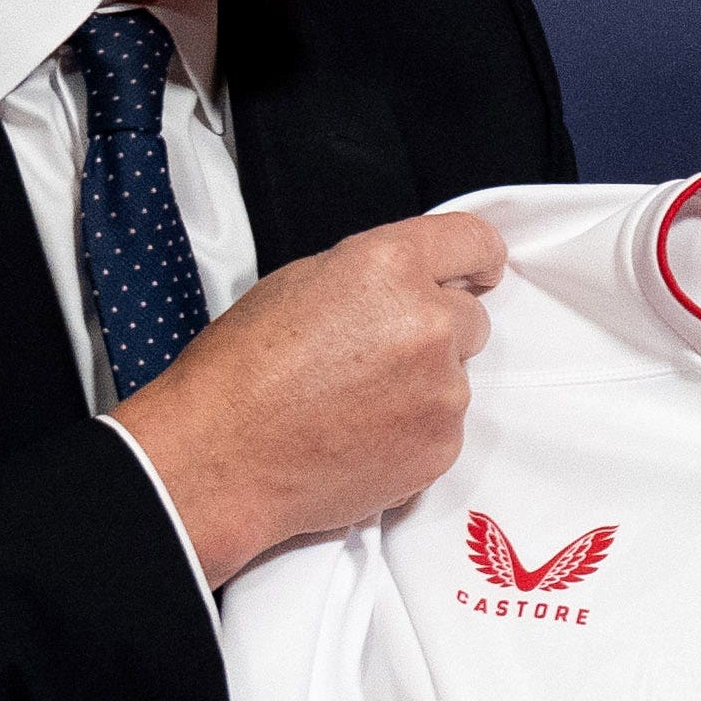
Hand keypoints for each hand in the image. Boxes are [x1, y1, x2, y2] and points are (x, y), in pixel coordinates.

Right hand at [116, 212, 507, 585]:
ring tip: (353, 403)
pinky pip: (444, 427)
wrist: (222, 459)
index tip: (478, 272)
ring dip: (422, 384)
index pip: (474, 241)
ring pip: (455, 376)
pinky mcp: (442, 446)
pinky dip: (413, 430)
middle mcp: (428, 323)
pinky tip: (359, 436)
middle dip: (435, 330)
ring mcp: (442, 390)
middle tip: (373, 355)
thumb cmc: (241, 372)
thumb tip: (415, 285)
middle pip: (469, 316)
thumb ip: (374, 276)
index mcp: (389, 267)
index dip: (476, 257)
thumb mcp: (300, 283)